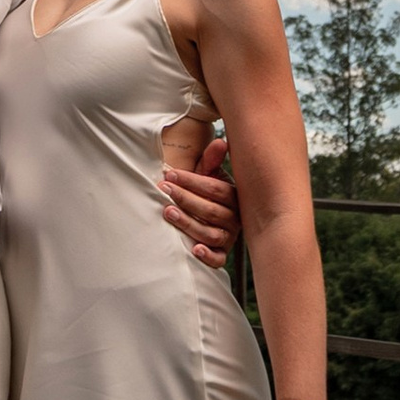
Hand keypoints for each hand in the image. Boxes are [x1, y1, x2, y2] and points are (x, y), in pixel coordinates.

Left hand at [161, 134, 240, 267]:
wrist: (209, 217)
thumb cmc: (206, 193)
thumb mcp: (209, 176)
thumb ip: (211, 161)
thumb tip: (220, 141)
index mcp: (234, 197)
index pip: (215, 189)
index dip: (192, 181)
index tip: (170, 174)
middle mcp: (235, 218)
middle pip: (211, 210)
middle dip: (186, 199)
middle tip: (164, 189)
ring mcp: (229, 237)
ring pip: (211, 233)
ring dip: (189, 223)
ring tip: (168, 212)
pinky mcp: (221, 254)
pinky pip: (218, 259)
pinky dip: (207, 255)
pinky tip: (194, 249)